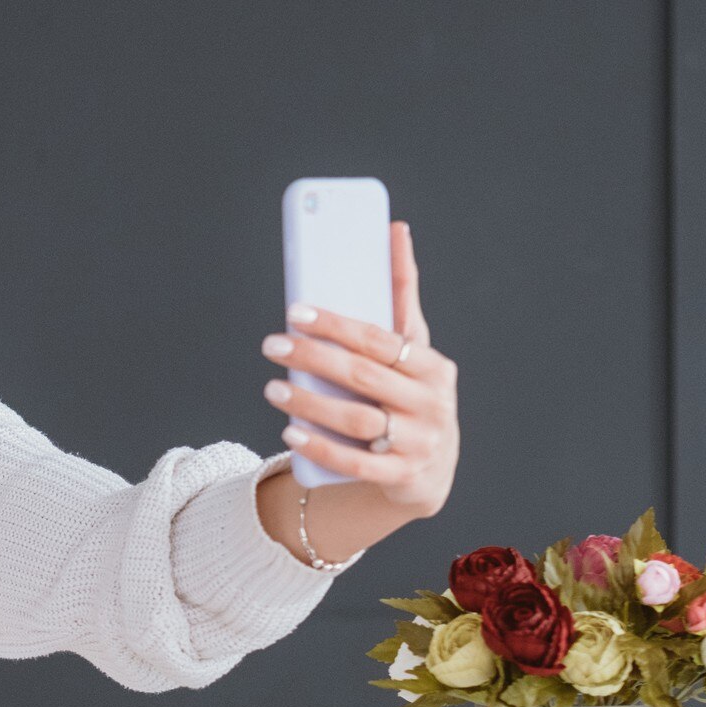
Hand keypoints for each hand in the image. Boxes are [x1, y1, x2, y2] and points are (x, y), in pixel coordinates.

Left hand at [260, 221, 458, 516]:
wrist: (429, 470)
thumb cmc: (411, 391)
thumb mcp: (412, 347)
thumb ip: (400, 295)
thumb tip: (394, 228)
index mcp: (433, 367)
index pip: (380, 340)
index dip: (335, 325)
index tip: (294, 311)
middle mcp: (432, 405)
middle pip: (363, 377)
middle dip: (313, 358)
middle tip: (272, 344)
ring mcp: (419, 444)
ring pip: (357, 420)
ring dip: (310, 404)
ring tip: (272, 388)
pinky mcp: (401, 478)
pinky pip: (355, 463)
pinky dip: (321, 448)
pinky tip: (290, 433)